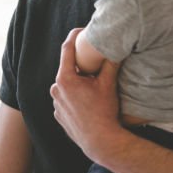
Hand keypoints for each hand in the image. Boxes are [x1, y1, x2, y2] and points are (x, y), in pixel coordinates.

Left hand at [50, 29, 123, 163]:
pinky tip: (88, 101)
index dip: (74, 36)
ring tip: (92, 86)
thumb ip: (110, 63)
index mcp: (65, 79)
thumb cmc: (104, 112)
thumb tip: (116, 46)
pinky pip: (66, 99)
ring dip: (78, 82)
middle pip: (67, 68)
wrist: (100, 141)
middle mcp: (56, 89)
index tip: (81, 30)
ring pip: (67, 85)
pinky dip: (75, 96)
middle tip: (93, 61)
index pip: (66, 49)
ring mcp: (55, 103)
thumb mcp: (108, 84)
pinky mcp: (58, 114)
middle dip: (80, 63)